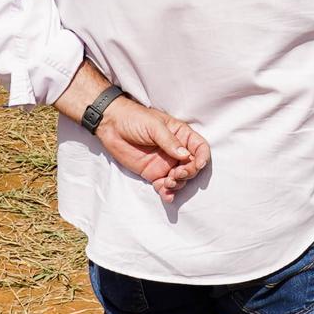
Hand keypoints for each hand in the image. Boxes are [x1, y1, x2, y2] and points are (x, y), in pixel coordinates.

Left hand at [96, 98, 210, 202]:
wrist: (111, 126)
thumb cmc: (134, 118)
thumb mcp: (154, 126)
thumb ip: (170, 141)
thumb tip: (185, 156)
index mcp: (181, 135)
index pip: (200, 147)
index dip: (203, 157)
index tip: (199, 165)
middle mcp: (176, 151)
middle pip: (192, 166)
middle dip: (188, 173)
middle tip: (177, 174)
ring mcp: (165, 163)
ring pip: (180, 179)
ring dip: (178, 184)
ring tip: (167, 183)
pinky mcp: (153, 173)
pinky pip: (164, 186)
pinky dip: (167, 193)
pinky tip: (166, 195)